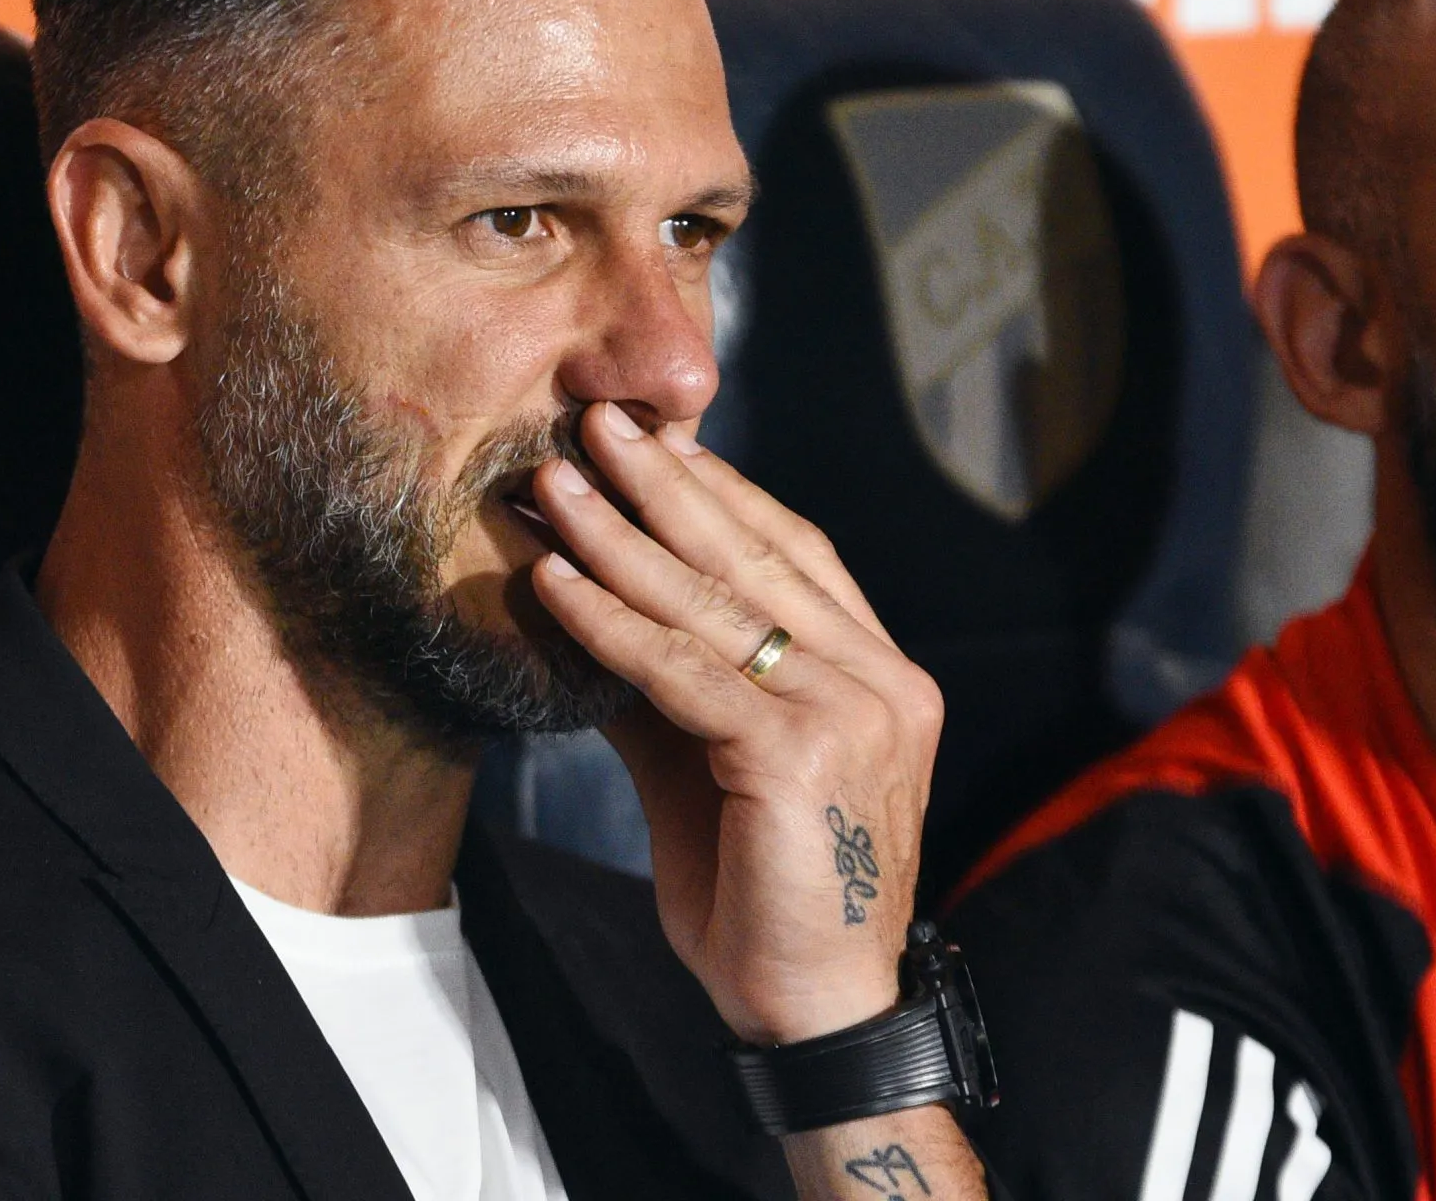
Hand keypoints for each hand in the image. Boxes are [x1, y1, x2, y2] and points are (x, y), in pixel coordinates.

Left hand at [527, 402, 945, 1044]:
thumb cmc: (766, 899)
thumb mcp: (711, 773)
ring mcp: (850, 713)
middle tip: (594, 423)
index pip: (799, 555)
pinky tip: (555, 586)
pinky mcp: (799, 754)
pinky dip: (611, 625)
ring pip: (715, 604)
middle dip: (666, 486)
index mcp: (882, 677)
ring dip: (620, 537)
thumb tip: (584, 613)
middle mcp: (882, 681)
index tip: (653, 444)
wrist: (812, 1012)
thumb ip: (667, 693)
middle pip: (758, 557)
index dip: (723, 494)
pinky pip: (684, 672)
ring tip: (553, 485)